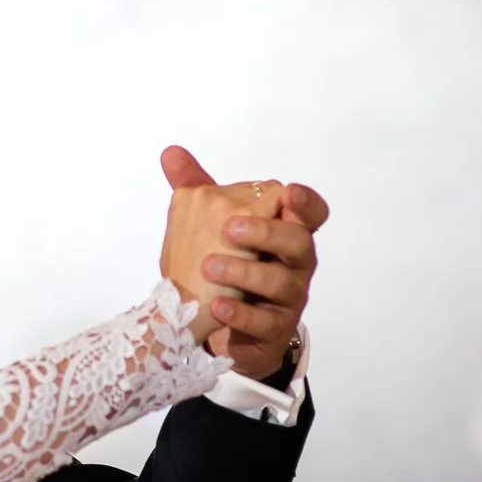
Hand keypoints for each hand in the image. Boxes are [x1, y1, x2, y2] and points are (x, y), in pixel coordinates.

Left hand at [160, 146, 327, 378]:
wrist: (217, 320)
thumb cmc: (226, 264)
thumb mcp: (213, 225)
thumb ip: (198, 189)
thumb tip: (171, 153)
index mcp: (285, 230)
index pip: (310, 212)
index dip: (304, 202)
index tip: (286, 193)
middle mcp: (294, 262)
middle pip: (299, 242)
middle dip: (267, 232)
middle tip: (229, 229)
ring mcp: (287, 297)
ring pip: (281, 283)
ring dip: (245, 272)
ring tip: (209, 266)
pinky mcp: (274, 329)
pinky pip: (264, 322)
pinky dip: (240, 314)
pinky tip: (217, 306)